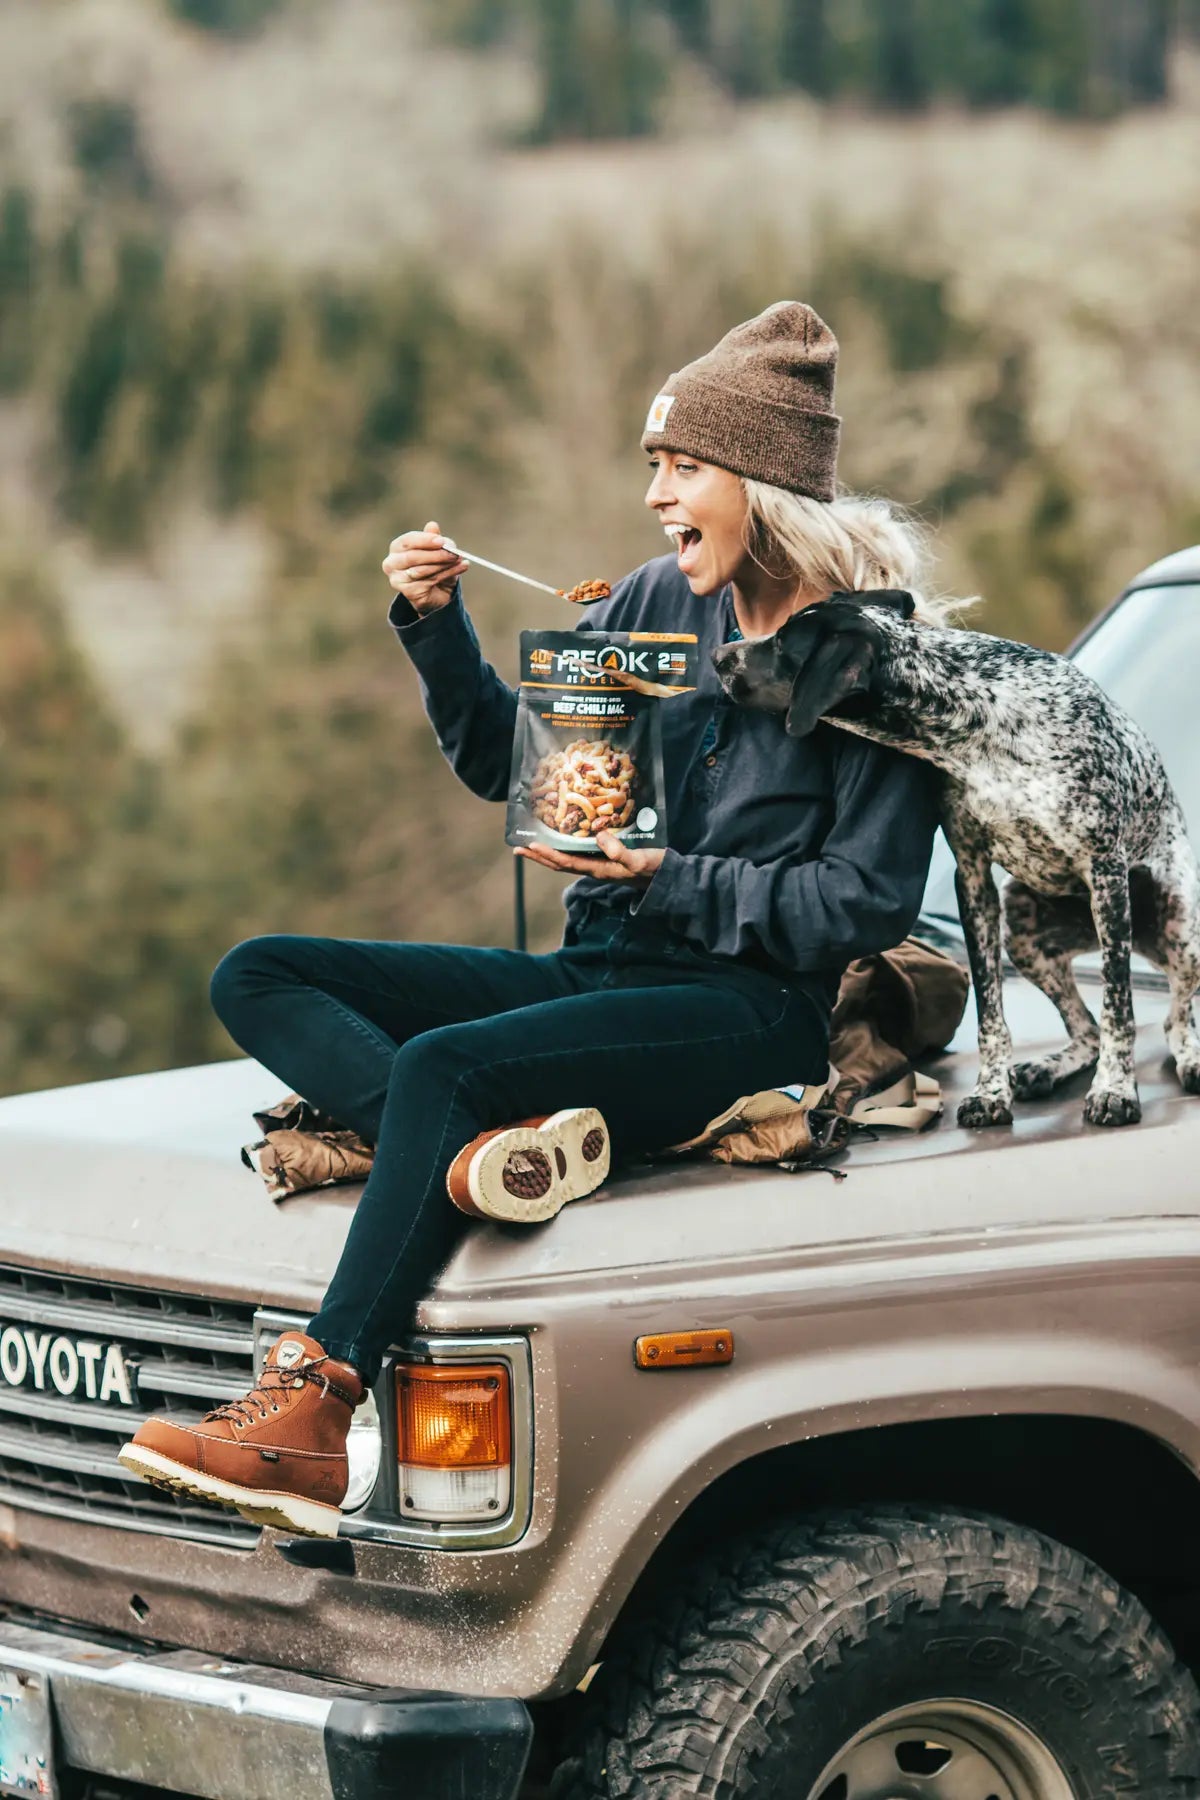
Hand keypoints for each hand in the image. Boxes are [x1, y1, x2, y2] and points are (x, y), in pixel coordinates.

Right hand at [382, 521, 467, 615]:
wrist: (436, 592)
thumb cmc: (434, 566)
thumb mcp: (437, 550)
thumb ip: (434, 538)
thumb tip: (432, 525)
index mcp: (397, 547)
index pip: (407, 541)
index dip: (425, 540)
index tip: (441, 541)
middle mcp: (392, 563)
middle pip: (412, 557)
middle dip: (436, 555)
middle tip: (454, 553)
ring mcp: (397, 579)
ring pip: (421, 570)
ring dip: (443, 566)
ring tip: (459, 561)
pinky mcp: (407, 592)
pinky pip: (427, 583)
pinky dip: (445, 576)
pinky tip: (457, 573)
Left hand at [516, 830, 665, 882]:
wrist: (666, 878)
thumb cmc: (653, 869)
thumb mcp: (639, 859)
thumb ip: (620, 851)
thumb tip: (598, 837)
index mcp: (599, 869)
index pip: (566, 862)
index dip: (547, 854)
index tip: (530, 846)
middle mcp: (595, 868)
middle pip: (560, 864)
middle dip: (539, 857)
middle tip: (518, 848)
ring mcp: (600, 865)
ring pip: (567, 860)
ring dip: (548, 854)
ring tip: (531, 845)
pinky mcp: (606, 860)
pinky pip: (578, 855)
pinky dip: (564, 849)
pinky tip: (561, 841)